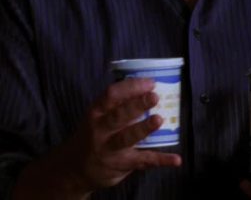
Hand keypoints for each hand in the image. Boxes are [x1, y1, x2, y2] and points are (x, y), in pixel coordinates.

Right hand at [12, 78, 181, 198]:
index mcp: (97, 112)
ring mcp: (110, 149)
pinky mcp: (121, 165)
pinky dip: (161, 160)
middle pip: (118, 116)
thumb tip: (149, 84)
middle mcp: (101, 130)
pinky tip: (176, 159)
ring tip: (159, 120)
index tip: (150, 82)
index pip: (111, 95)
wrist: (74, 169)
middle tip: (154, 97)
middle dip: (136, 105)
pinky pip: (143, 161)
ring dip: (143, 129)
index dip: (131, 87)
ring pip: (127, 138)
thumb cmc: (94, 134)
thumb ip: (118, 103)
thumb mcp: (98, 116)